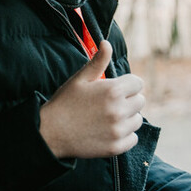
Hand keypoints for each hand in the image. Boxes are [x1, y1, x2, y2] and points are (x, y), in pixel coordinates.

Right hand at [38, 40, 144, 159]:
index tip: (115, 89)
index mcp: (113, 90)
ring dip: (127, 118)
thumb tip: (106, 43)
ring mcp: (118, 130)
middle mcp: (119, 110)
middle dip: (128, 100)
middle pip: (140, 101)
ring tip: (108, 118)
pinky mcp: (116, 147)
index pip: (138, 83)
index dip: (127, 85)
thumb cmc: (65, 102)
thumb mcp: (80, 78)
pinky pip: (133, 138)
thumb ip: (98, 61)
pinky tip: (108, 131)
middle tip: (110, 104)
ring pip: (137, 120)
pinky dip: (125, 135)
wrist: (50, 132)